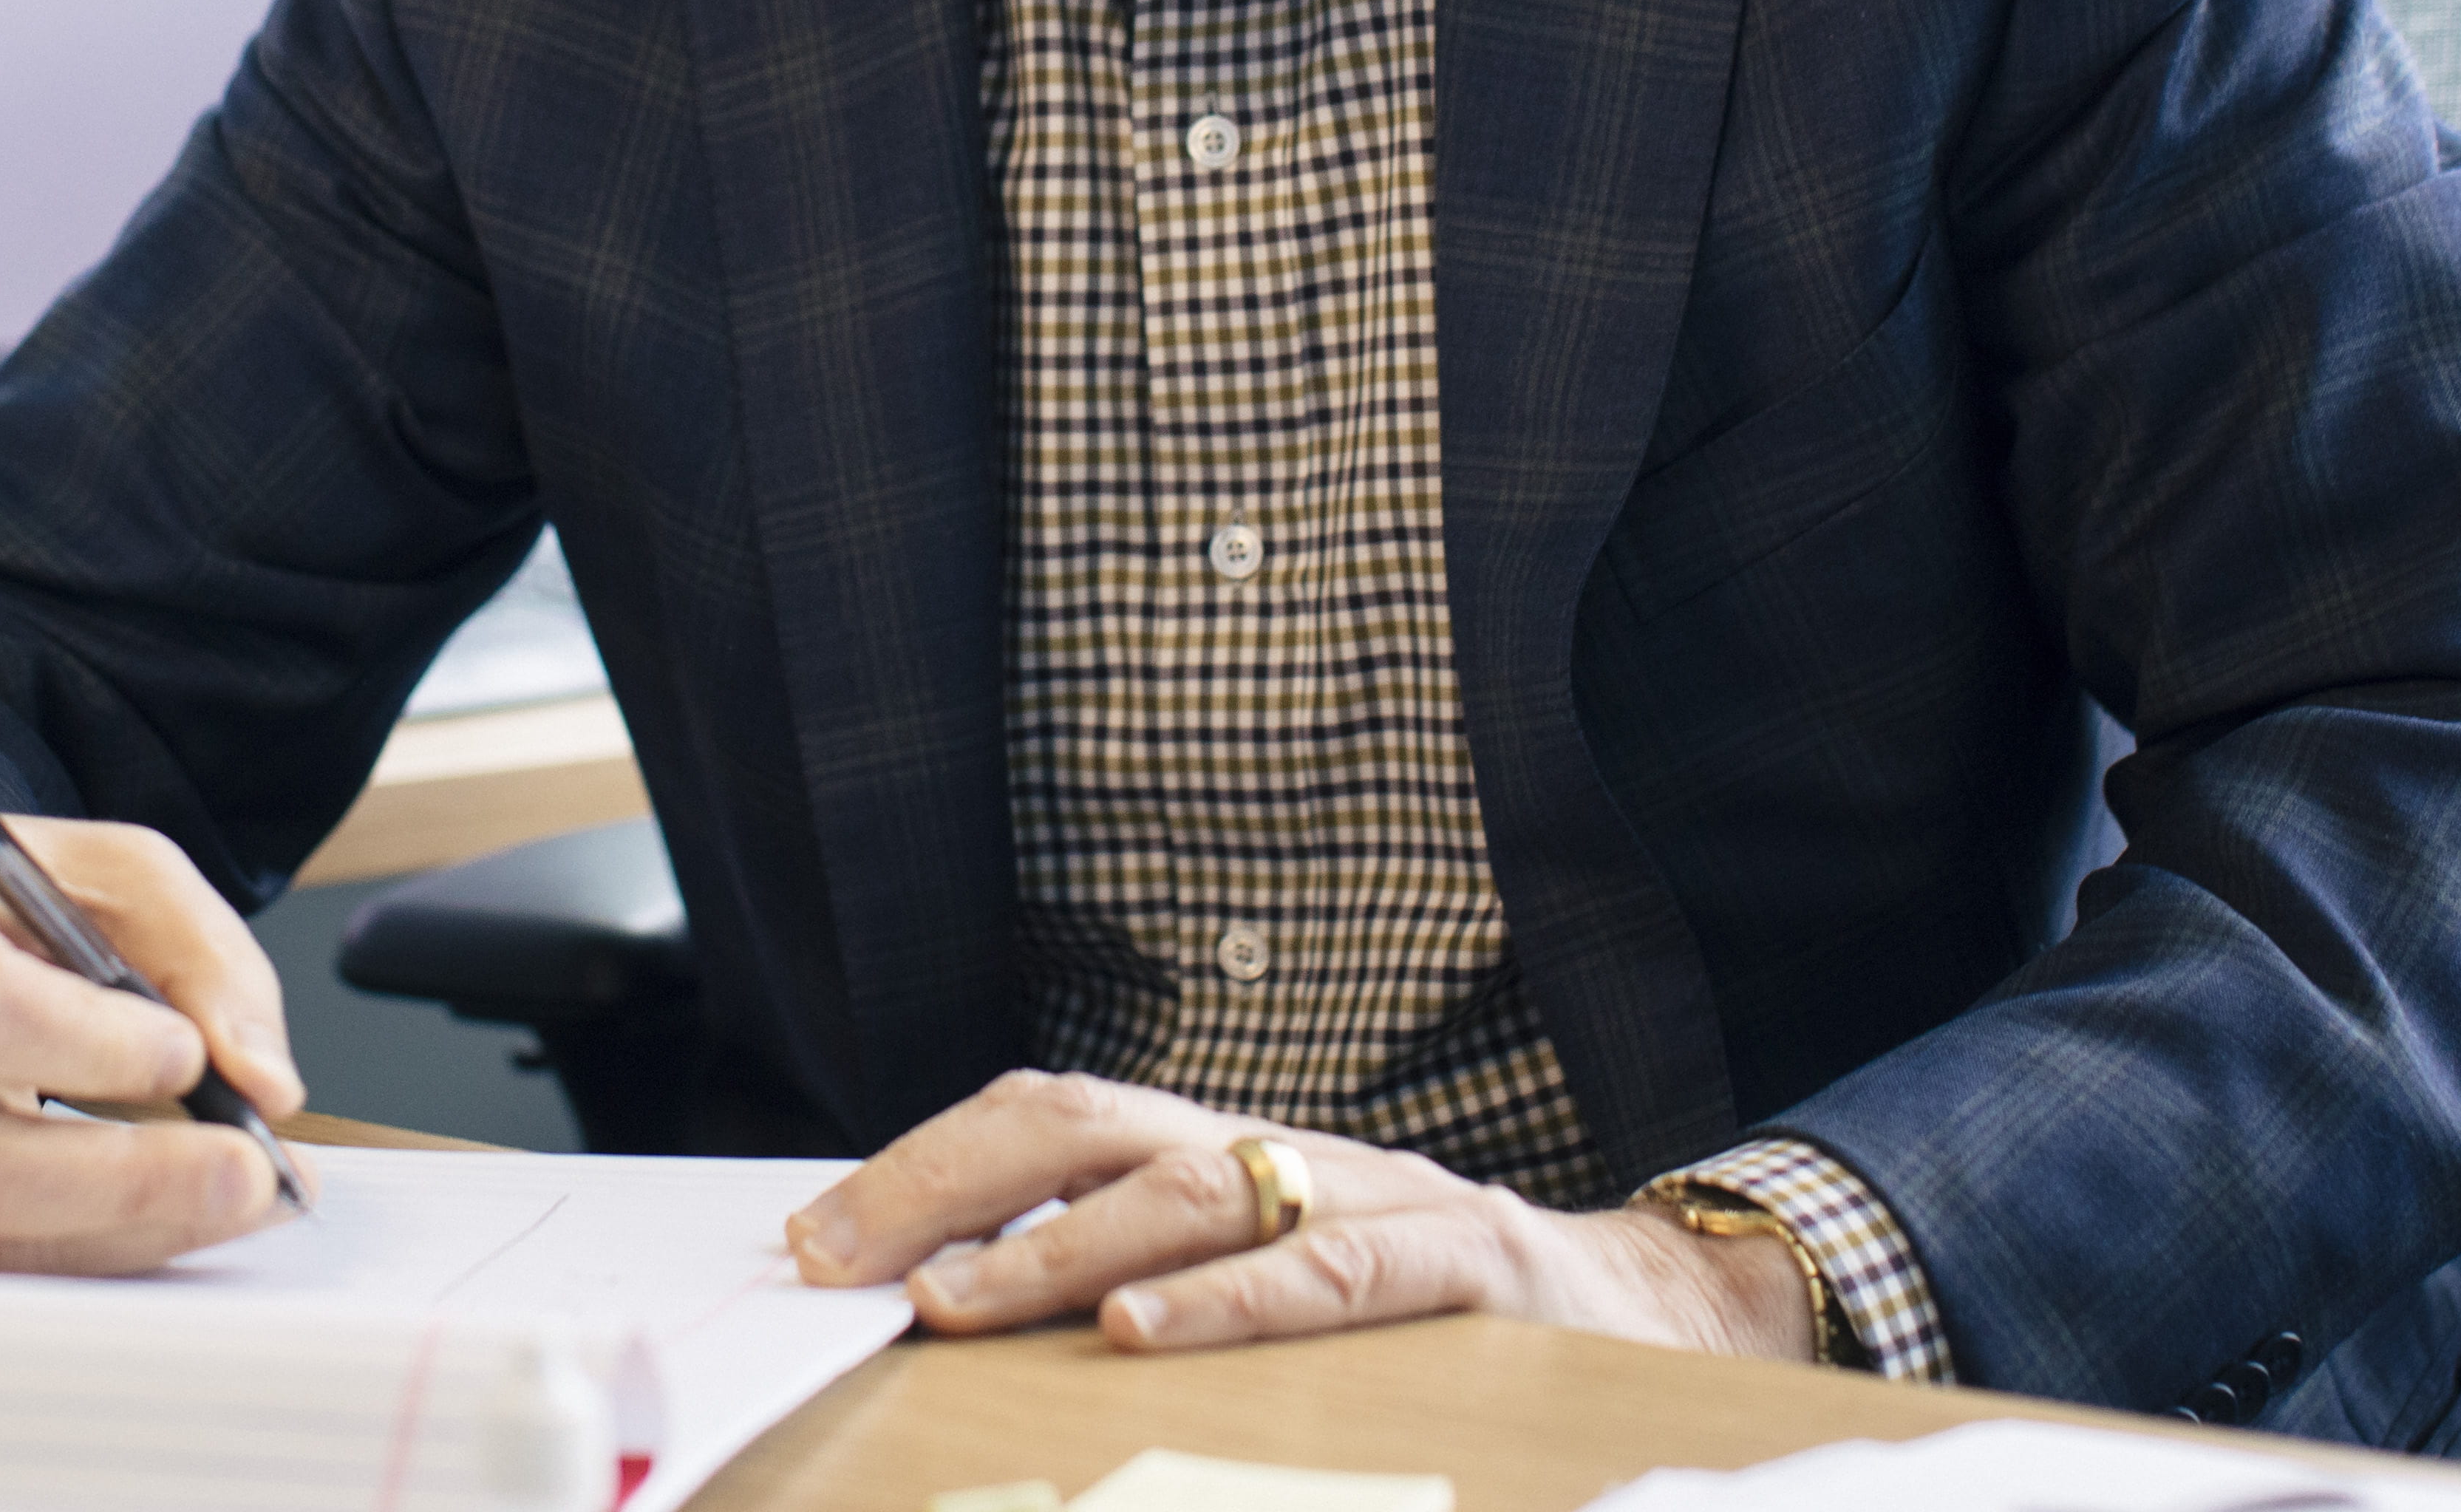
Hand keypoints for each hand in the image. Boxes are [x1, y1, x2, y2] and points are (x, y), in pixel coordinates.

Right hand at [0, 803, 312, 1272]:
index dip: (87, 1047)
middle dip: (125, 1185)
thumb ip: (201, 955)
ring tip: (241, 1197)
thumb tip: (263, 1081)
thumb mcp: (115, 867)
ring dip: (128, 1230)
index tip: (186, 1053)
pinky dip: (101, 1243)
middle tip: (250, 1174)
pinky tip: (182, 1211)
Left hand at [783, 1070, 1817, 1361]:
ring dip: (1054, 1251)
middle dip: (943, 1188)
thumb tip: (952, 1307)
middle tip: (838, 1264)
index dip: (920, 1170)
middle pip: (1083, 1126)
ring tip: (954, 1305)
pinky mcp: (1464, 1267)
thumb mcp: (1269, 1282)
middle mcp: (1279, 1154)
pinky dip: (1228, 1303)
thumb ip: (1140, 1282)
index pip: (1042, 1124)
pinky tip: (1140, 1335)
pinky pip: (1332, 1272)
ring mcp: (1373, 1199)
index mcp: (1220, 1157)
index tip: (809, 1242)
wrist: (1650, 1309)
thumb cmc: (1422, 1314)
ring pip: (1190, 1193)